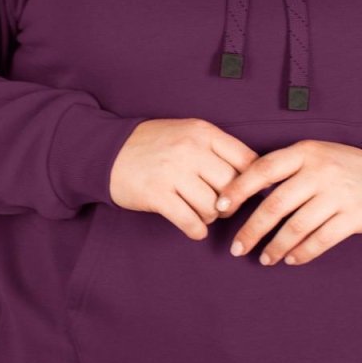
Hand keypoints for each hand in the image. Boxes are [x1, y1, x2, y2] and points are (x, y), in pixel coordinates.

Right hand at [109, 118, 258, 241]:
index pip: (246, 159)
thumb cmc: (154, 144)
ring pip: (213, 207)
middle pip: (232, 186)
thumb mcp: (187, 133)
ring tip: (201, 213)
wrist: (107, 150)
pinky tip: (194, 228)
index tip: (246, 191)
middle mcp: (190, 149)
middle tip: (221, 206)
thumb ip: (218, 149)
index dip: (252, 180)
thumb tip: (254, 176)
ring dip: (211, 217)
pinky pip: (190, 222)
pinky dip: (197, 230)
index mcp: (202, 132)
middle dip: (231, 202)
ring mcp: (173, 172)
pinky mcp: (157, 195)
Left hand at [216, 141, 361, 265]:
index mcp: (304, 152)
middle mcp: (320, 171)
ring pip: (297, 226)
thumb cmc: (338, 169)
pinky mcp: (354, 216)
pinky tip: (291, 259)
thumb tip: (240, 192)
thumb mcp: (312, 156)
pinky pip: (321, 240)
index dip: (238, 188)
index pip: (263, 168)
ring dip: (276, 247)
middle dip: (252, 229)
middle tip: (237, 248)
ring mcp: (338, 194)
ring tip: (264, 259)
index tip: (220, 207)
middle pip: (276, 204)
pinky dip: (302, 253)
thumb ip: (283, 169)